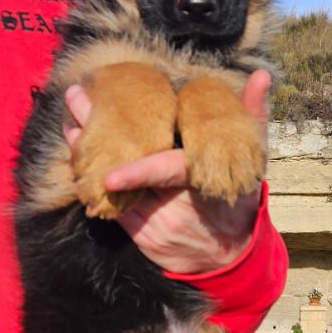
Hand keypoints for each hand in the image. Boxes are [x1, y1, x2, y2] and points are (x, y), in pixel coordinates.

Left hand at [65, 70, 270, 273]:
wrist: (226, 257)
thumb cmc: (237, 202)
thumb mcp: (251, 162)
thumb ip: (252, 117)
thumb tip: (262, 76)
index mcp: (198, 186)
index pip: (166, 177)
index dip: (136, 174)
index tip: (109, 172)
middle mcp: (172, 209)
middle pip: (126, 171)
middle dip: (96, 133)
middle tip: (75, 99)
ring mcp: (153, 227)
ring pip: (111, 192)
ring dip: (86, 157)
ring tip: (70, 124)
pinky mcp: (140, 237)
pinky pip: (111, 208)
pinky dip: (93, 182)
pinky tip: (80, 158)